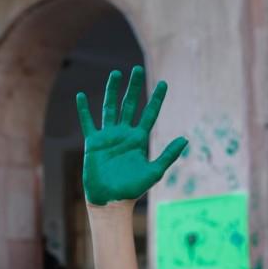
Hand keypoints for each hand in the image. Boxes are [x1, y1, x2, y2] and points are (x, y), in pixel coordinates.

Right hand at [76, 66, 187, 205]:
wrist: (110, 199)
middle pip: (129, 105)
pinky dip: (84, 110)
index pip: (149, 114)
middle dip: (133, 87)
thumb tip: (185, 139)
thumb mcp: (154, 171)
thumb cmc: (132, 189)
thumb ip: (168, 155)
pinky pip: (88, 123)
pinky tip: (81, 96)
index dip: (156, 99)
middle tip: (137, 69)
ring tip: (116, 74)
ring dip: (112, 91)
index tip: (163, 83)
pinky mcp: (94, 143)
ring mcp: (108, 137)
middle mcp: (124, 134)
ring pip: (110, 108)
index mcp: (139, 139)